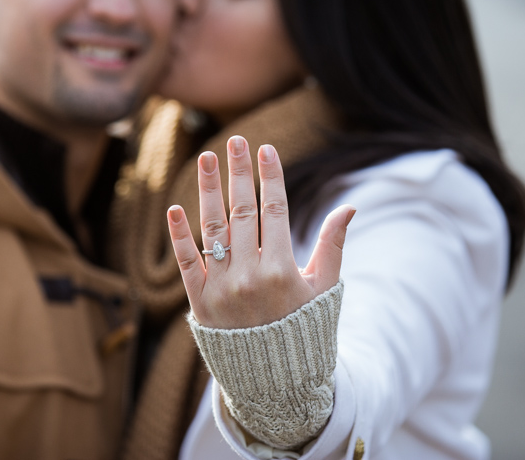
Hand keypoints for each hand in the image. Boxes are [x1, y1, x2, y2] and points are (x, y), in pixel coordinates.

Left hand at [167, 135, 354, 329]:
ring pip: (213, 228)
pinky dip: (180, 236)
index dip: (269, 177)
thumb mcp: (324, 289)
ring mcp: (222, 288)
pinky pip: (188, 262)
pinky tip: (175, 207)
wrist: (274, 381)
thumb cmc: (304, 329)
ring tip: (207, 158)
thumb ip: (332, 246)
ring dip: (208, 190)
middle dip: (239, 172)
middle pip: (242, 211)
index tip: (265, 150)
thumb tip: (349, 207)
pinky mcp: (200, 302)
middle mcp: (250, 276)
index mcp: (283, 270)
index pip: (274, 210)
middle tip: (234, 141)